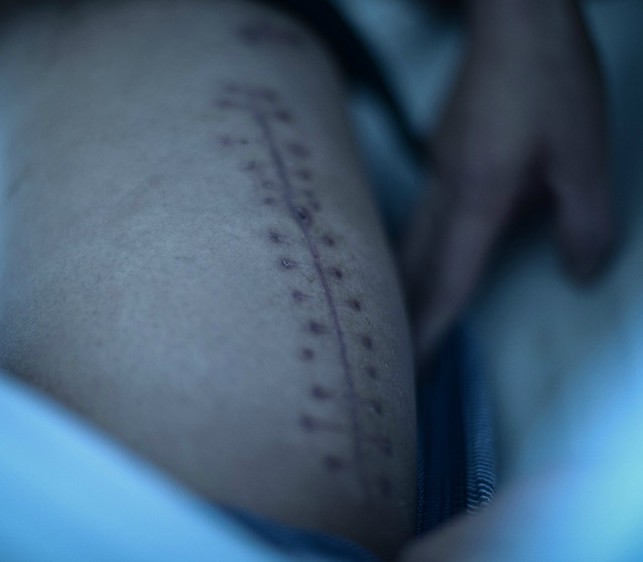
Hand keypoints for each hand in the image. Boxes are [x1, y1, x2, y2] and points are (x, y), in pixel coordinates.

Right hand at [401, 0, 614, 369]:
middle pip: (415, 266)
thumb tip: (580, 272)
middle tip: (392, 356)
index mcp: (480, 196)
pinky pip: (426, 214)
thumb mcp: (586, 153)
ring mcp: (438, 170)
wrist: (513, 19)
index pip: (449, 278)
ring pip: (412, 240)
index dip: (429, 328)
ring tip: (398, 318)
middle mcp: (448, 190)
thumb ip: (585, 221)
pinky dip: (420, 248)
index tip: (409, 367)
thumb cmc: (550, 80)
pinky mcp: (442, 155)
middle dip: (404, 315)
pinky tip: (429, 253)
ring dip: (405, 283)